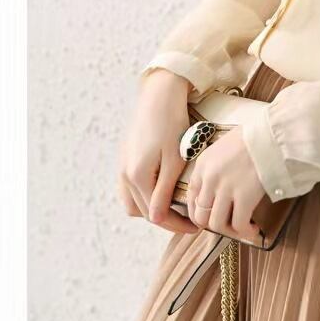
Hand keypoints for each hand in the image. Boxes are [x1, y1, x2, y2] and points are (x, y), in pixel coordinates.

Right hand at [118, 68, 201, 234]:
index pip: (157, 215)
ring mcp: (122, 166)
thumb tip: (156, 219)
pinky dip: (143, 195)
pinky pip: (130, 187)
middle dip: (166, 218)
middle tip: (190, 217)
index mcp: (137, 177)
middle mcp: (125, 175)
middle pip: (144, 211)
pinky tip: (160, 189)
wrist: (160, 94)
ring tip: (175, 205)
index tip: (197, 225)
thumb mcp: (174, 159)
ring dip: (151, 208)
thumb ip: (165, 191)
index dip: (178, 224)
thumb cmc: (172, 123)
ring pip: (133, 202)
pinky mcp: (125, 157)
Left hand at [186, 126, 265, 240]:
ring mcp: (226, 189)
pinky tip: (254, 229)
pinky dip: (245, 232)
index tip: (211, 216)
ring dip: (229, 230)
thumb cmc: (253, 137)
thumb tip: (218, 188)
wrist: (273, 135)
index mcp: (203, 164)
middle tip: (227, 223)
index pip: (191, 197)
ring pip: (216, 224)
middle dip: (213, 223)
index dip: (199, 212)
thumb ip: (216, 167)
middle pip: (201, 215)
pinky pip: (238, 225)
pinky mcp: (244, 197)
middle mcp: (210, 178)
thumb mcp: (224, 147)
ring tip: (243, 228)